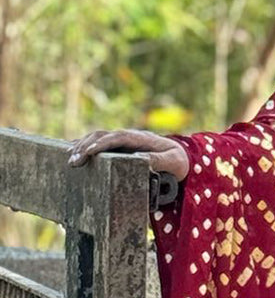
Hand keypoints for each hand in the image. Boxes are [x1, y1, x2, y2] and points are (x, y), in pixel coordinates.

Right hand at [67, 129, 189, 180]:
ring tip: (69, 158)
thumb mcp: (174, 162)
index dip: (102, 143)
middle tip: (73, 160)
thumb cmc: (179, 161)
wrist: (182, 159)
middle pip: (103, 136)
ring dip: (82, 145)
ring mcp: (123, 142)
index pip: (117, 137)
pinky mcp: (120, 149)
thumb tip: (140, 160)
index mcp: (141, 138)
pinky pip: (100, 146)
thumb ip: (159, 160)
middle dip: (86, 145)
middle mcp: (129, 137)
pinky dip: (86, 148)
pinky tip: (73, 154)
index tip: (88, 152)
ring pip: (98, 139)